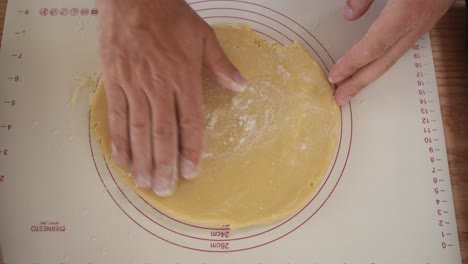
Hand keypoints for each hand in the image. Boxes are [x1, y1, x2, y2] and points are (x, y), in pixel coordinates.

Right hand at [97, 0, 245, 195]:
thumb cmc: (169, 15)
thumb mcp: (203, 36)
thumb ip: (221, 65)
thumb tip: (240, 87)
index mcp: (184, 77)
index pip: (190, 122)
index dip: (191, 149)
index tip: (192, 171)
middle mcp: (159, 86)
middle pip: (163, 133)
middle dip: (165, 164)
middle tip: (166, 189)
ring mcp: (134, 84)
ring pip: (138, 129)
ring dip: (143, 159)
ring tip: (146, 183)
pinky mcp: (114, 80)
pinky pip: (116, 114)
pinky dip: (119, 138)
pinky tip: (122, 158)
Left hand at [329, 0, 454, 104]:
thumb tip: (350, 14)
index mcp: (407, 12)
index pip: (373, 47)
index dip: (352, 64)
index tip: (335, 76)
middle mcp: (417, 23)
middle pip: (383, 61)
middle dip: (359, 82)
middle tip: (340, 97)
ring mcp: (424, 25)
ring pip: (394, 57)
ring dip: (371, 74)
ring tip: (352, 86)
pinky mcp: (426, 21)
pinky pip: (401, 48)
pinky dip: (383, 61)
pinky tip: (373, 65)